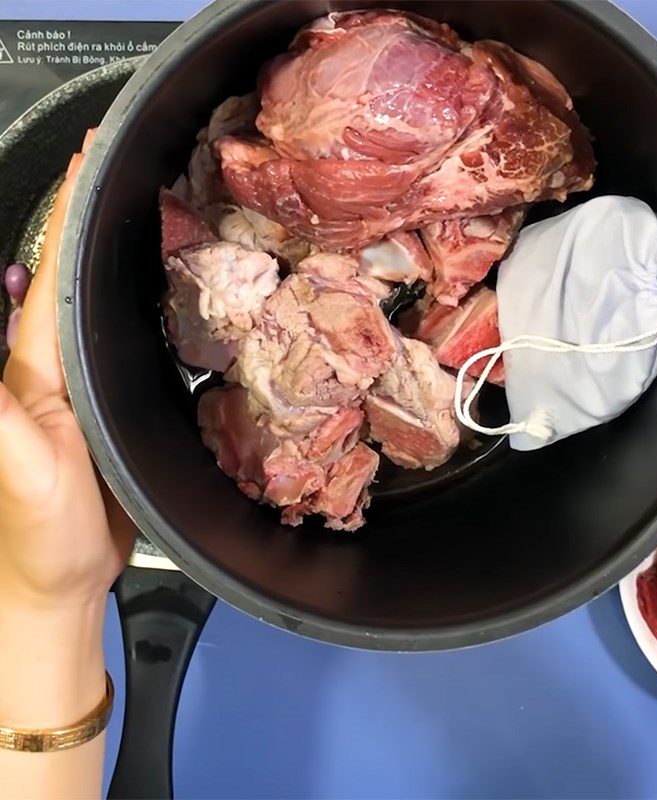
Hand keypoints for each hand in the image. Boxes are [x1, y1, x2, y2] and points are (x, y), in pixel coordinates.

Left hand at [0, 151, 134, 612]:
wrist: (58, 580)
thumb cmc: (42, 535)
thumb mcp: (23, 473)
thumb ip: (4, 414)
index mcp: (32, 370)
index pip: (51, 274)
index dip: (65, 213)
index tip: (86, 158)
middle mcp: (48, 370)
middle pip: (67, 276)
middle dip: (85, 215)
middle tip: (115, 166)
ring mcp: (74, 388)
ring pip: (93, 305)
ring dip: (108, 254)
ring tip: (139, 212)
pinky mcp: (100, 410)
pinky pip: (114, 343)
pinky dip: (129, 308)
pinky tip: (148, 296)